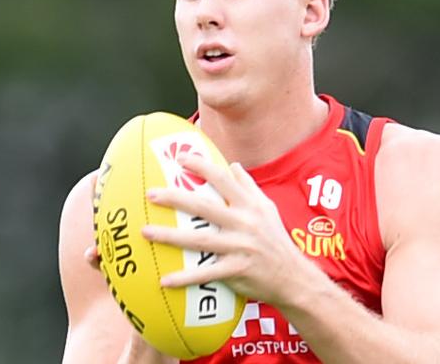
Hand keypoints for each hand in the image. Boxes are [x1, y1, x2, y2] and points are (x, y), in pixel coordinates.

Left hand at [141, 155, 307, 306]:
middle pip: (204, 207)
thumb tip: (233, 165)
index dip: (201, 166)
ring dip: (170, 236)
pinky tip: (165, 280)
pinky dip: (186, 278)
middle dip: (176, 198)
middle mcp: (244, 223)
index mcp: (250, 205)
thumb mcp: (268, 208)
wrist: (293, 276)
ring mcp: (240, 247)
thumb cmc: (276, 239)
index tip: (180, 158)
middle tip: (150, 194)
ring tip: (146, 232)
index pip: (223, 179)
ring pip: (200, 240)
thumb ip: (249, 186)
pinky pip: (206, 274)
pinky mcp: (237, 270)